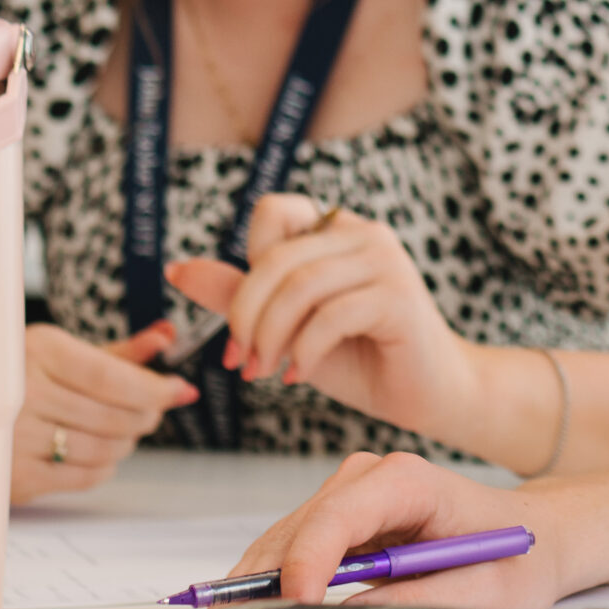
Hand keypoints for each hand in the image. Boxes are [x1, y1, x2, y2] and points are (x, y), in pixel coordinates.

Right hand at [14, 322, 199, 503]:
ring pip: (104, 448)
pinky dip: (105, 466)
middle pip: (114, 416)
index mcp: (36, 351)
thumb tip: (168, 336)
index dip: (154, 388)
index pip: (111, 378)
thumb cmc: (19, 379)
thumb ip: (118, 351)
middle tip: (150, 411)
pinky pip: (85, 476)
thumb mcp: (62, 354)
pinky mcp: (16, 477)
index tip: (179, 390)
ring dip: (127, 441)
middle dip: (145, 415)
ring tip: (123, 430)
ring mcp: (15, 438)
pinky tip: (100, 453)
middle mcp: (22, 394)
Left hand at [166, 194, 476, 441]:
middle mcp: (366, 235)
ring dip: (269, 338)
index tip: (241, 323)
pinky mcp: (398, 298)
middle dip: (245, 315)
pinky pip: (329, 316)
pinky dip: (303, 352)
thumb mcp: (286, 327)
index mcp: (339, 231)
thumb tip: (177, 270)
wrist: (430, 396)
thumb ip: (239, 296)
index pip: (273, 212)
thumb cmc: (361, 359)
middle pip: (276, 258)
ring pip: (298, 287)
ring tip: (265, 372)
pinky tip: (300, 375)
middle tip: (242, 362)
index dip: (246, 266)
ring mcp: (386, 262)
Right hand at [229, 451, 563, 608]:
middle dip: (267, 587)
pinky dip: (271, 593)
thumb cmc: (516, 561)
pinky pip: (289, 558)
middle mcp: (368, 478)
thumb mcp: (486, 593)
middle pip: (296, 533)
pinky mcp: (337, 523)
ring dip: (259, 593)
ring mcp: (347, 497)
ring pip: (281, 547)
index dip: (308, 563)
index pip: (338, 517)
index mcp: (409, 481)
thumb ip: (420, 604)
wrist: (532, 538)